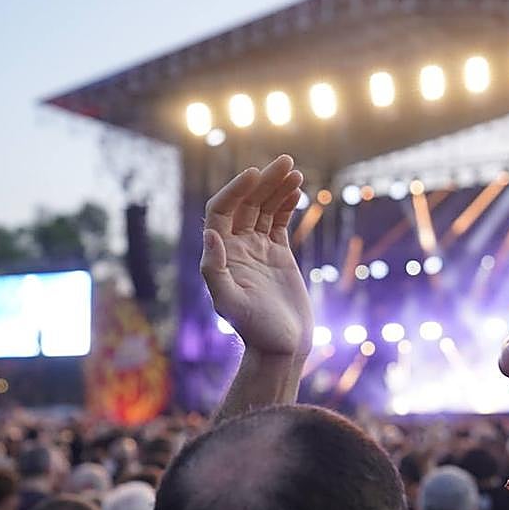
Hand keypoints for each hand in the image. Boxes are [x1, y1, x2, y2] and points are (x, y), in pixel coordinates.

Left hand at [200, 155, 313, 357]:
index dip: (236, 189)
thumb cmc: (254, 330)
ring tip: (294, 170)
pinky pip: (279, 221)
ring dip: (277, 188)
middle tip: (285, 162)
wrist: (280, 347)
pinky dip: (286, 204)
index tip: (256, 174)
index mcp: (221, 254)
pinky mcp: (277, 254)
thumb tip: (211, 235)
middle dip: (264, 181)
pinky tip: (297, 190)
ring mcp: (257, 249)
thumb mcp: (230, 304)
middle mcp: (235, 248)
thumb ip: (216, 271)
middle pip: (246, 203)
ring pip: (264, 209)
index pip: (222, 210)